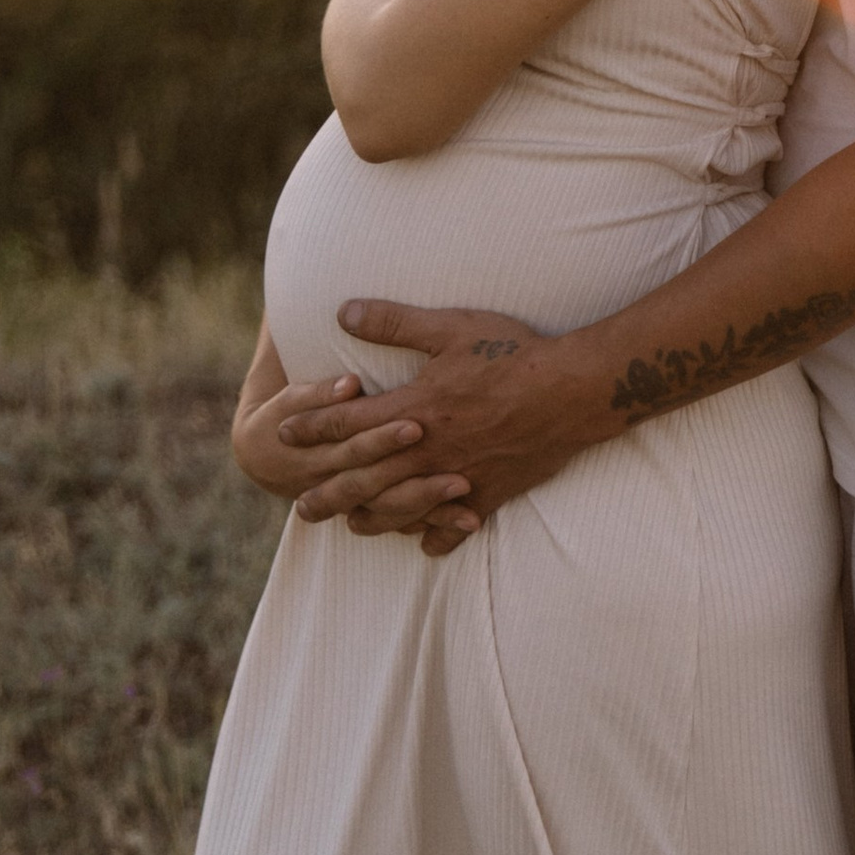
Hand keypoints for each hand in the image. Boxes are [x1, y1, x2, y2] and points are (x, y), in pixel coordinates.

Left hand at [276, 301, 610, 554]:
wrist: (572, 393)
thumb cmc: (513, 354)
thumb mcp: (451, 328)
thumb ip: (395, 323)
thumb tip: (343, 311)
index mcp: (413, 410)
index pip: (346, 423)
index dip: (311, 427)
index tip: (283, 434)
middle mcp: (427, 452)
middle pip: (364, 481)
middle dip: (327, 493)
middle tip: (298, 507)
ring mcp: (456, 479)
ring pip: (402, 510)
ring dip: (371, 519)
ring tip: (350, 524)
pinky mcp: (488, 495)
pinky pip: (453, 527)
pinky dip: (434, 536)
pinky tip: (423, 542)